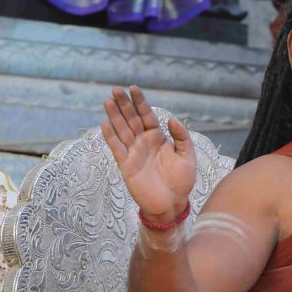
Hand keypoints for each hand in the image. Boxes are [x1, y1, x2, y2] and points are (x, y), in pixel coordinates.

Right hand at [101, 86, 195, 221]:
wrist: (172, 203)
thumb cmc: (182, 180)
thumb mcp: (187, 156)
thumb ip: (181, 137)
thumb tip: (172, 119)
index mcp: (158, 138)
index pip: (147, 115)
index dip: (140, 102)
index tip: (133, 88)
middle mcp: (144, 142)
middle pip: (131, 119)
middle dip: (124, 104)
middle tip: (116, 89)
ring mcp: (134, 153)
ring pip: (122, 130)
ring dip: (114, 116)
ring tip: (108, 101)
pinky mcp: (126, 165)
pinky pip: (116, 148)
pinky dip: (110, 136)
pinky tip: (104, 124)